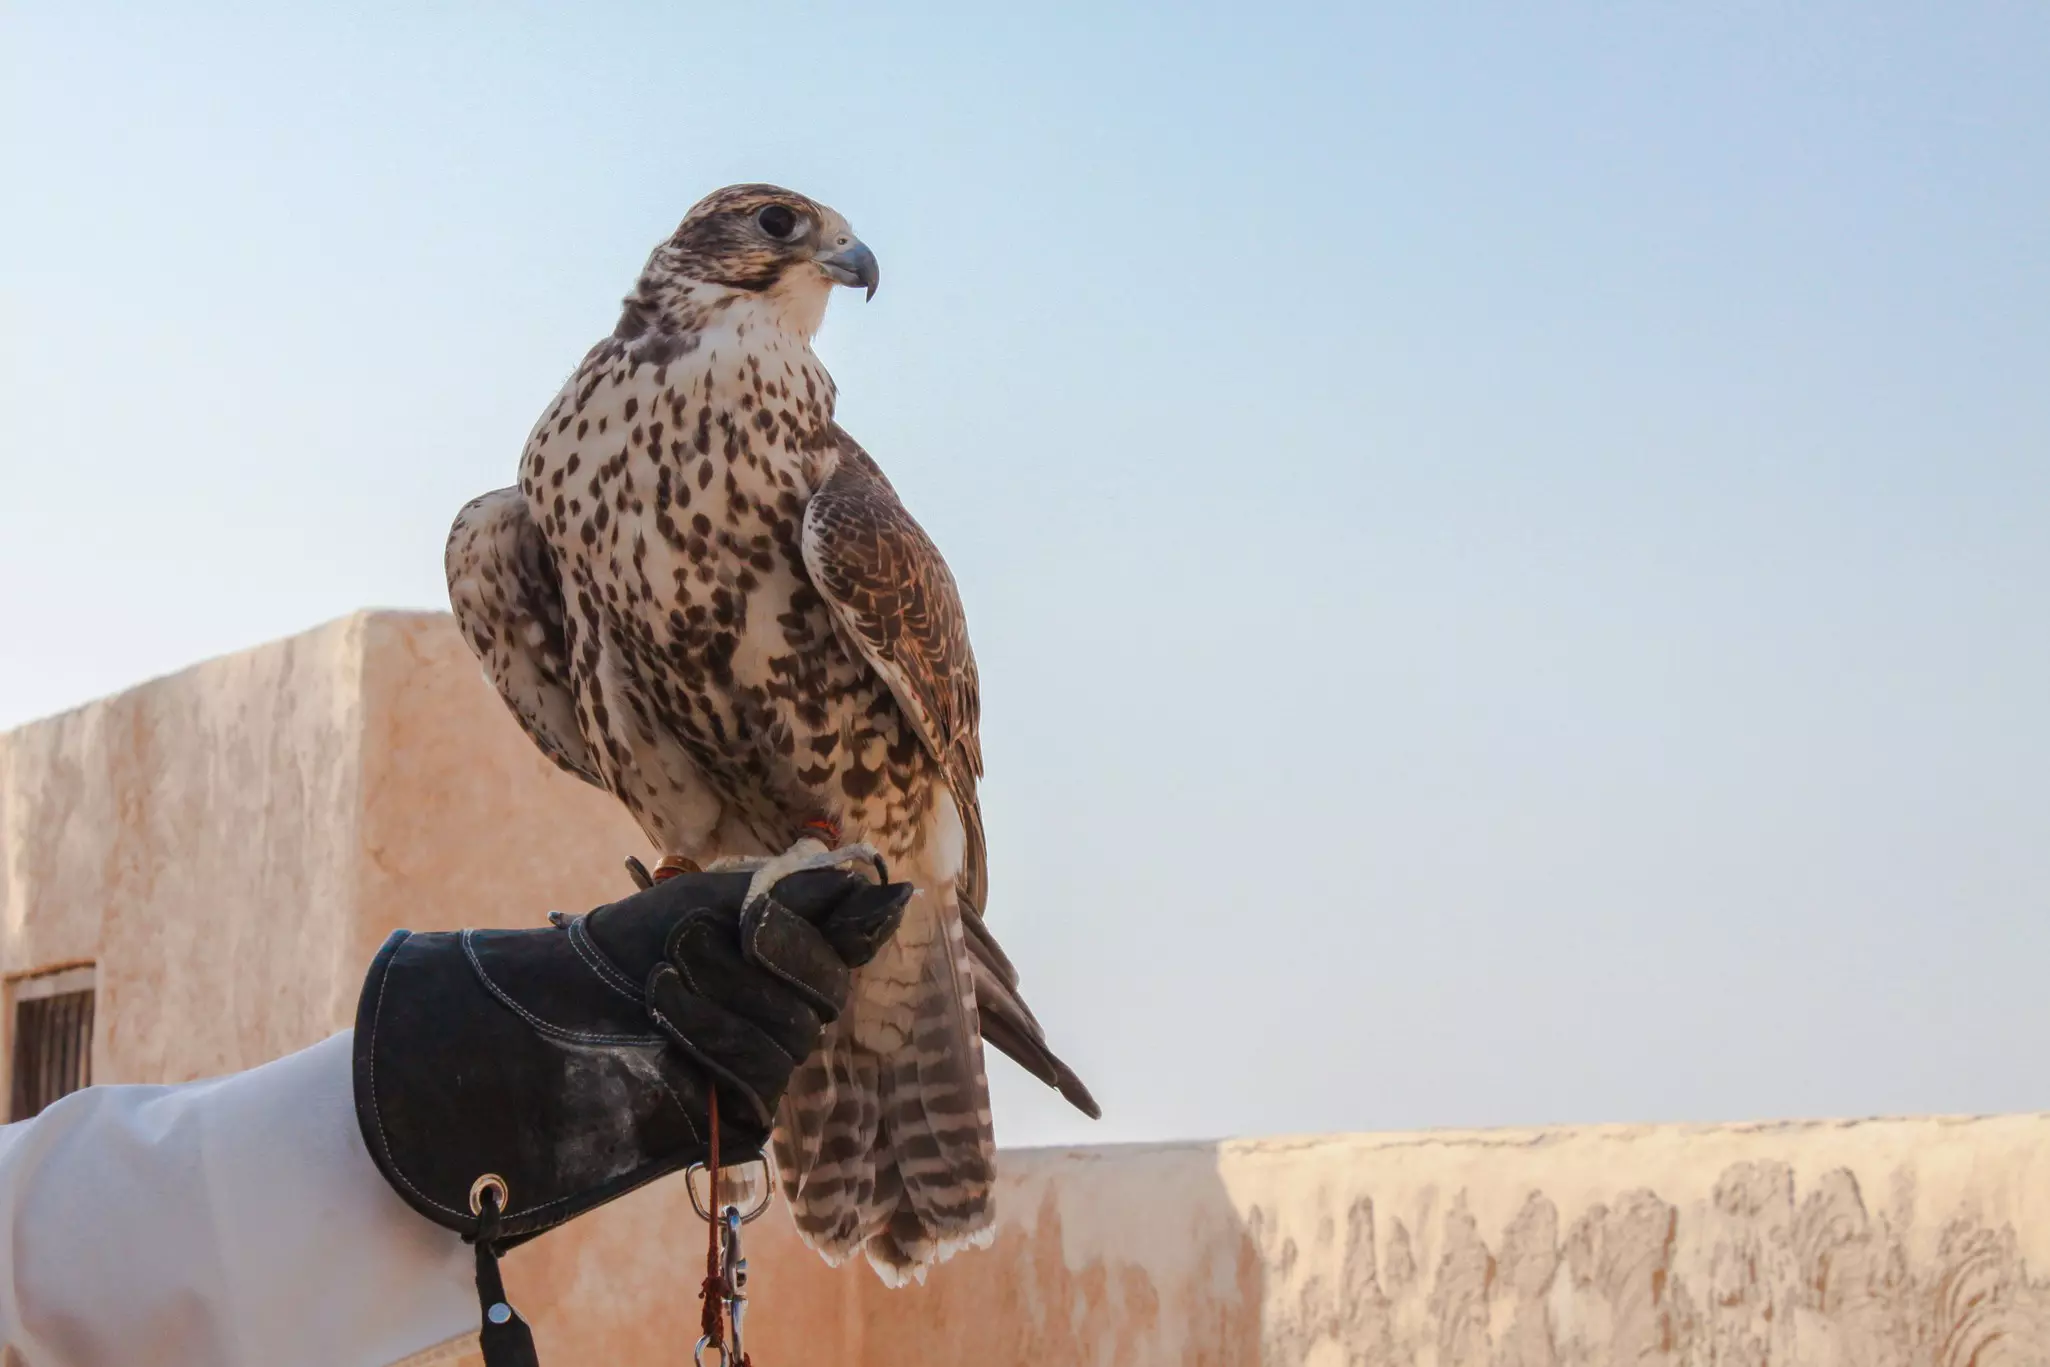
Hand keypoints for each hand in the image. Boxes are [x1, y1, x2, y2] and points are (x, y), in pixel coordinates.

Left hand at [352, 865, 909, 1247]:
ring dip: (722, 996)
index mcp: (794, 955)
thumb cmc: (632, 941)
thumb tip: (885, 886)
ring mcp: (771, 1064)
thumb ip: (802, 895)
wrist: (556, 1002)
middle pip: (827, 992)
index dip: (826, 931)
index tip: (762, 913)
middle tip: (691, 935)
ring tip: (662, 977)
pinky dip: (711, 1035)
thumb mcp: (716, 897)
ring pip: (792, 1036)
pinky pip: (762, 1078)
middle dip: (763, 957)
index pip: (853, 944)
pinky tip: (664, 1009)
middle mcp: (793, 1010)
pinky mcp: (745, 1115)